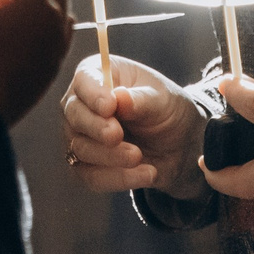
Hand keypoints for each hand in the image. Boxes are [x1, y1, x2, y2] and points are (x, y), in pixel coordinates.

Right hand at [60, 53, 208, 198]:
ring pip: (81, 149)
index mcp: (98, 75)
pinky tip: (146, 174)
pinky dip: (118, 178)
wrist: (179, 144)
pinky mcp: (86, 167)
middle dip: (96, 128)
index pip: (85, 81)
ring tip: (138, 156)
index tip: (109, 106)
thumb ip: (140, 99)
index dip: (93, 94)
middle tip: (117, 135)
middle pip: (74, 116)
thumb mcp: (162, 99)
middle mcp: (81, 104)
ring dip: (111, 156)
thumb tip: (119, 98)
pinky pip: (92, 177)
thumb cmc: (165, 110)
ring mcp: (79, 136)